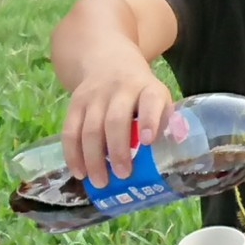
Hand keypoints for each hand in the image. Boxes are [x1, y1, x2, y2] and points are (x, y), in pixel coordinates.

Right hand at [60, 66, 174, 186]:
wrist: (108, 62)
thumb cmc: (141, 92)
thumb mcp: (158, 98)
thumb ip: (165, 122)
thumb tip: (174, 154)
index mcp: (147, 89)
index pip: (150, 102)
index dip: (150, 120)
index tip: (149, 141)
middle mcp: (120, 90)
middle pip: (115, 120)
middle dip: (118, 150)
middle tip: (122, 175)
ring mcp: (94, 96)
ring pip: (89, 129)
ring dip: (93, 159)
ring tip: (100, 182)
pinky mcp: (75, 103)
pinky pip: (70, 131)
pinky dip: (73, 155)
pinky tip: (80, 173)